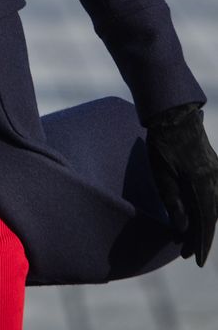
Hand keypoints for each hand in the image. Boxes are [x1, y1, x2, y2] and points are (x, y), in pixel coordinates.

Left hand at [146, 103, 217, 265]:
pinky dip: (207, 207)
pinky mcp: (211, 164)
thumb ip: (173, 202)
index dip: (201, 244)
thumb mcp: (162, 175)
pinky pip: (214, 192)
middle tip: (187, 253)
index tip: (196, 261)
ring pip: (214, 205)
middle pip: (210, 217)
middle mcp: (214, 181)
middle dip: (199, 236)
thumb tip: (183, 228)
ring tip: (190, 235)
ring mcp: (215, 172)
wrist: (173, 113)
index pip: (205, 223)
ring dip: (203, 221)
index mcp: (203, 187)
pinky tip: (200, 211)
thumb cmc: (163, 144)